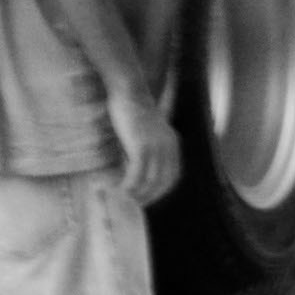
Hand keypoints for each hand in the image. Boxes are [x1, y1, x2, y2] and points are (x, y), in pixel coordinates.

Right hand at [113, 84, 181, 205]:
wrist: (129, 90)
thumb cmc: (132, 105)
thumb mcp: (146, 128)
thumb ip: (148, 144)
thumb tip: (135, 164)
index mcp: (173, 144)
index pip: (172, 176)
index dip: (161, 190)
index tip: (148, 197)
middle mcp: (169, 148)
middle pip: (163, 182)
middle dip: (150, 196)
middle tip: (135, 204)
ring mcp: (156, 148)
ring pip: (150, 181)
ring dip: (138, 194)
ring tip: (125, 199)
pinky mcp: (141, 147)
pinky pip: (137, 174)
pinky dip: (130, 185)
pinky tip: (121, 189)